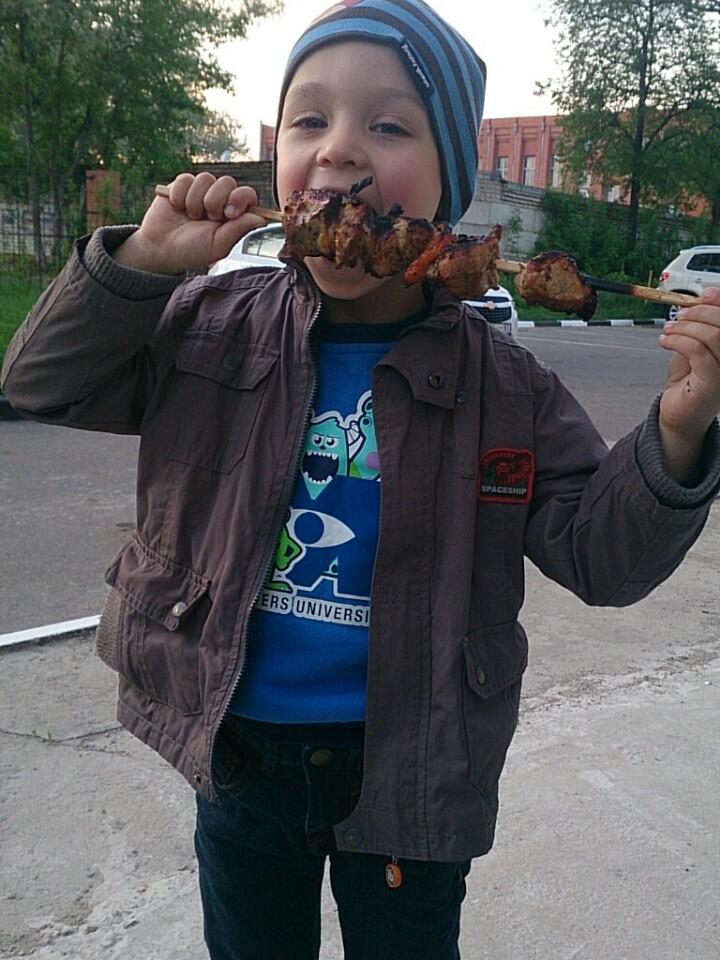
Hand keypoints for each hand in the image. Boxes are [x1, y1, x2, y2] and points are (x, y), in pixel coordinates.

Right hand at [113, 173, 267, 273]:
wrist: (160, 249)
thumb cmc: (192, 251)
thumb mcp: (218, 245)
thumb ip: (239, 229)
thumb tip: (262, 218)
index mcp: (232, 214)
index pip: (247, 194)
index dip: (240, 199)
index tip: (229, 214)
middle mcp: (219, 199)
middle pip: (227, 182)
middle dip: (215, 201)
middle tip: (206, 218)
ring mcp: (200, 191)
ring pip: (205, 178)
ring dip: (195, 201)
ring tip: (190, 216)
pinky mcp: (182, 185)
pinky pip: (185, 179)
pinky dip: (180, 195)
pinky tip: (177, 207)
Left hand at [657, 286, 719, 480]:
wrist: (679, 413)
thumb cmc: (689, 380)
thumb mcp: (697, 345)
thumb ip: (703, 325)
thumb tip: (706, 297)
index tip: (704, 295)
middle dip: (698, 313)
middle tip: (677, 317)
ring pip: (713, 335)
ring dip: (685, 327)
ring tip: (668, 331)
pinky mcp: (713, 384)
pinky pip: (697, 351)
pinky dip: (677, 340)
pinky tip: (664, 341)